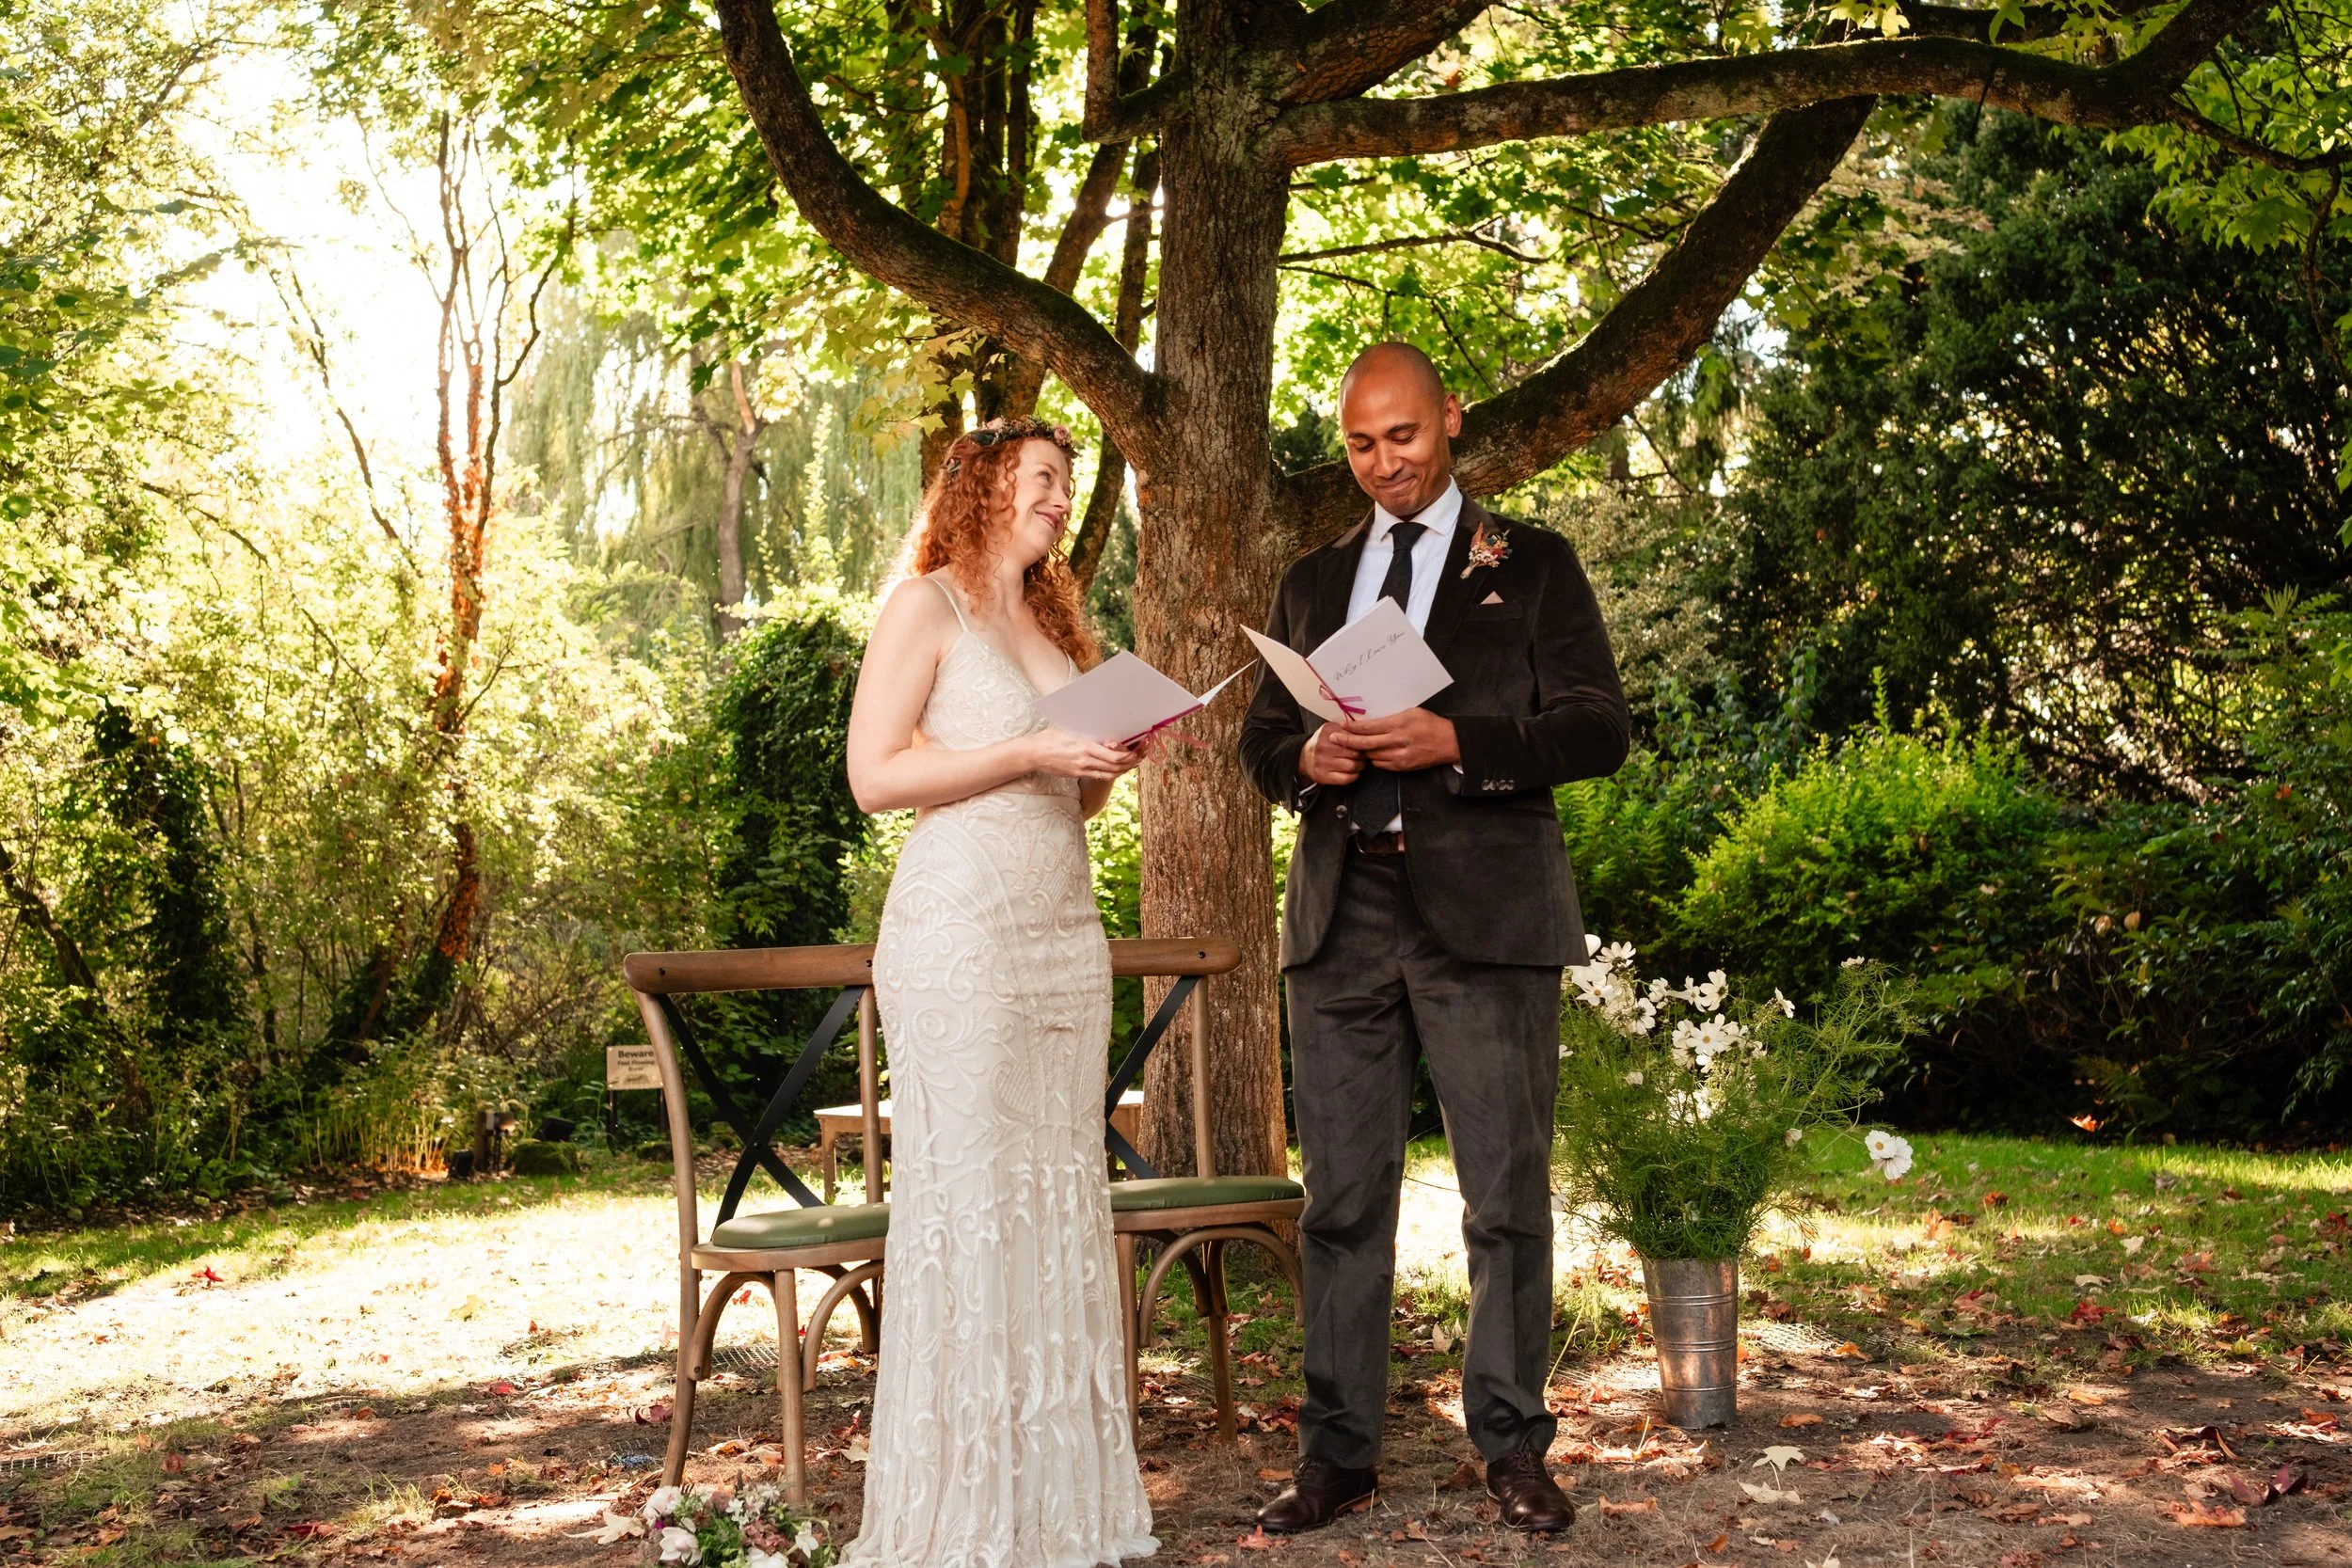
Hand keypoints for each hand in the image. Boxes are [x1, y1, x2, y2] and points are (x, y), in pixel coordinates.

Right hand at [1027, 728, 1141, 781]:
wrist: (1033, 753)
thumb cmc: (1049, 737)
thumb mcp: (1070, 729)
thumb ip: (1088, 733)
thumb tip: (1104, 727)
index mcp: (1085, 747)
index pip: (1113, 756)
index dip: (1129, 755)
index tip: (1138, 749)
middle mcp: (1085, 761)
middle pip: (1116, 767)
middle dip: (1131, 762)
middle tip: (1141, 755)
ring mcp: (1082, 770)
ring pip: (1110, 774)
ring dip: (1124, 769)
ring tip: (1134, 762)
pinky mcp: (1077, 774)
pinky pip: (1100, 776)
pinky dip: (1112, 772)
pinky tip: (1118, 768)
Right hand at [1298, 722, 1366, 785]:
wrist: (1304, 757)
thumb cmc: (1323, 742)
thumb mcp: (1332, 730)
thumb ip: (1348, 729)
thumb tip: (1367, 732)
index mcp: (1328, 732)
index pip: (1354, 738)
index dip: (1363, 743)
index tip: (1366, 746)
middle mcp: (1323, 746)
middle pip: (1355, 752)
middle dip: (1363, 755)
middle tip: (1364, 756)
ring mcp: (1322, 762)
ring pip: (1352, 766)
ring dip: (1360, 766)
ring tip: (1359, 764)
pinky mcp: (1322, 776)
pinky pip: (1345, 778)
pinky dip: (1353, 776)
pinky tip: (1353, 772)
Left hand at [1346, 708, 1459, 771]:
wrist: (1448, 742)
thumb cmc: (1430, 724)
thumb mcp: (1410, 713)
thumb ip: (1389, 718)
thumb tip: (1369, 720)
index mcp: (1399, 725)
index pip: (1369, 728)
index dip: (1352, 728)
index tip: (1341, 726)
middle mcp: (1398, 741)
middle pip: (1365, 744)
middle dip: (1347, 742)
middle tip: (1334, 739)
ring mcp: (1400, 756)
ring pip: (1371, 755)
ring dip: (1362, 751)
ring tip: (1357, 745)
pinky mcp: (1402, 767)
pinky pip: (1381, 764)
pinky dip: (1375, 758)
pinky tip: (1375, 752)